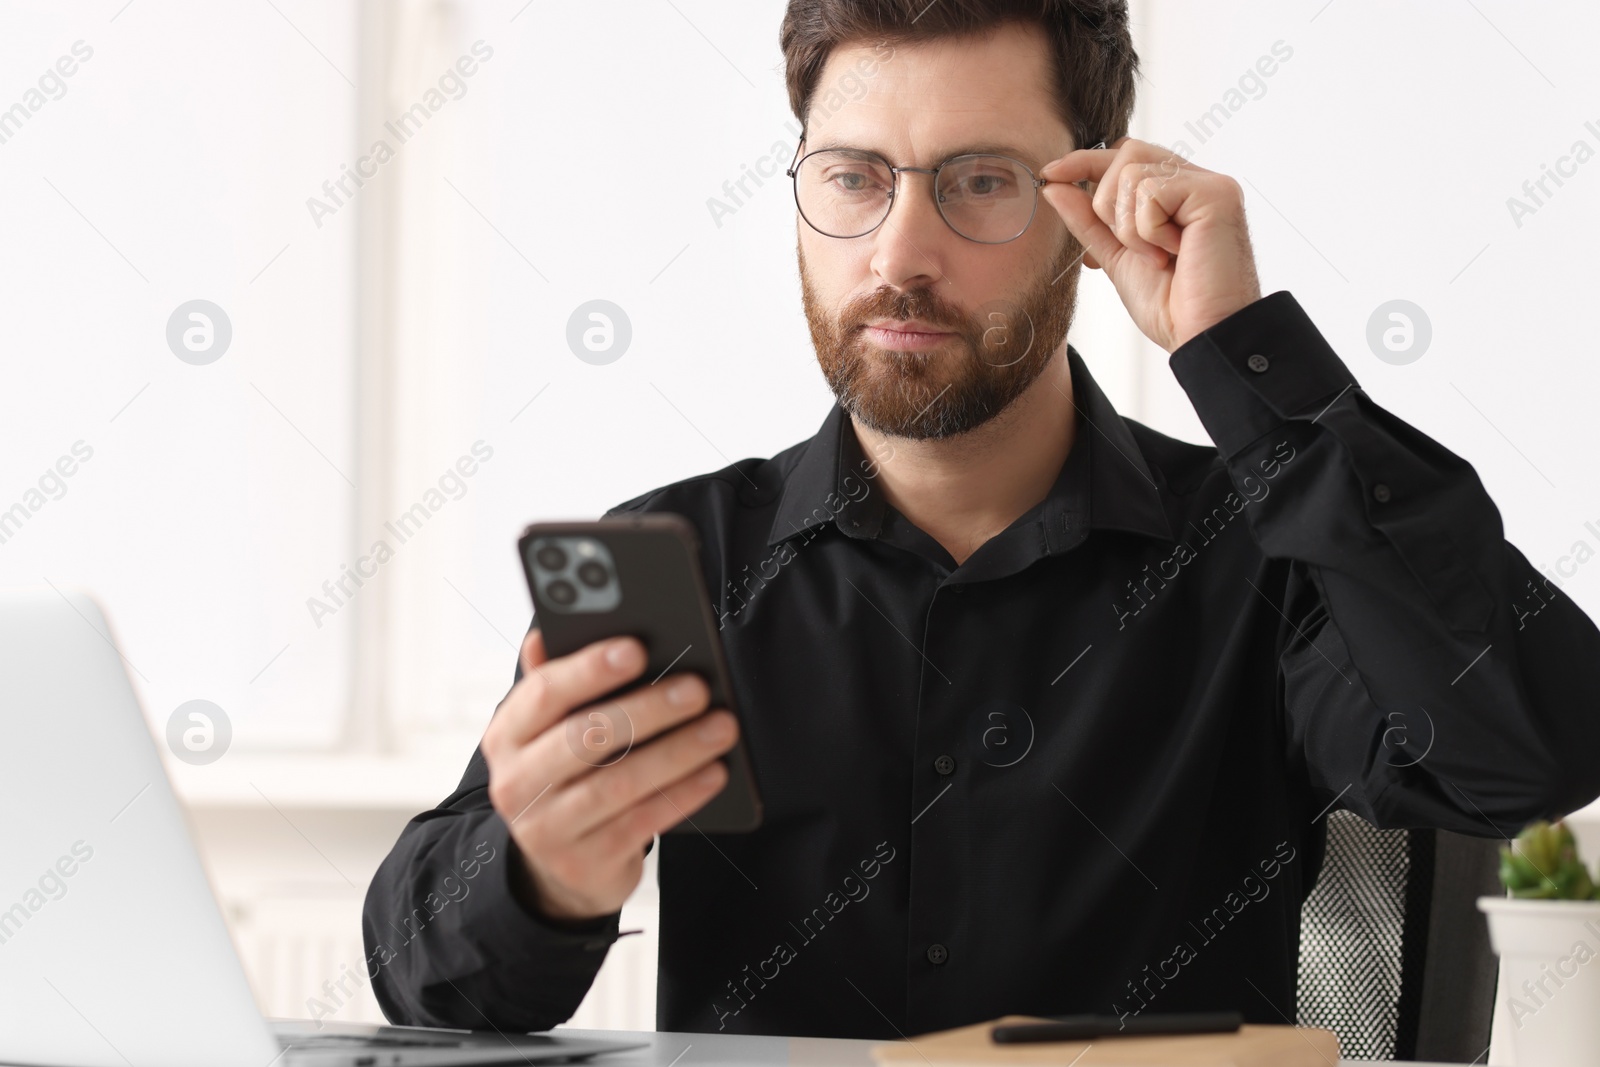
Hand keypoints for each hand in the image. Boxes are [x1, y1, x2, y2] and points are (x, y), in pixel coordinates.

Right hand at [482, 628, 738, 921]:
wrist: (558, 868)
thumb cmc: (565, 776)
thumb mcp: (548, 732)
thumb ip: (552, 682)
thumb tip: (544, 631)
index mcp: (507, 736)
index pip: (543, 694)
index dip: (589, 669)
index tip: (637, 648)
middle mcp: (516, 783)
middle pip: (585, 738)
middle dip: (647, 709)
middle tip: (698, 688)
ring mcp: (547, 829)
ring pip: (618, 783)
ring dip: (677, 752)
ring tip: (721, 727)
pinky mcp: (584, 864)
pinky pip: (641, 823)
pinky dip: (683, 794)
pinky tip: (715, 772)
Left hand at [1039, 137, 1261, 352]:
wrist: (1200, 336)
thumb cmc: (1170, 304)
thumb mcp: (1116, 256)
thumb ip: (1088, 220)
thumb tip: (1054, 185)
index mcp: (1176, 192)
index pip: (1125, 155)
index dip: (1085, 161)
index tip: (1050, 175)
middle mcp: (1195, 181)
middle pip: (1127, 151)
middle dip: (1106, 201)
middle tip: (1127, 245)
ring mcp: (1208, 185)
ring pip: (1133, 171)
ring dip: (1128, 226)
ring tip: (1156, 258)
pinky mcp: (1216, 194)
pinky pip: (1152, 191)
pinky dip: (1147, 231)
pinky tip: (1171, 254)